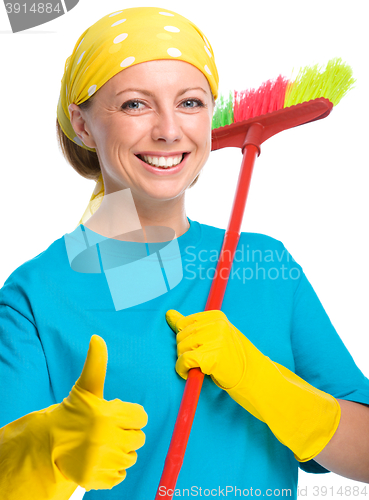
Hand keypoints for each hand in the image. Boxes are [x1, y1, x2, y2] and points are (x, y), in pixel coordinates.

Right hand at [52, 335, 147, 490]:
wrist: (48, 444)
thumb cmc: (74, 412)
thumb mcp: (86, 387)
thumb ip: (96, 364)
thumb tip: (97, 338)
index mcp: (106, 413)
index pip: (142, 417)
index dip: (131, 415)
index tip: (115, 414)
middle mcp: (104, 438)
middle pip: (139, 438)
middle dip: (127, 432)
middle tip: (108, 430)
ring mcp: (100, 460)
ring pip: (130, 457)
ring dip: (121, 451)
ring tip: (103, 445)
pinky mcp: (95, 479)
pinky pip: (120, 476)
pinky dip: (112, 470)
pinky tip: (98, 460)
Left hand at [166, 309, 245, 389]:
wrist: (250, 375)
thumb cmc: (228, 354)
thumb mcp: (212, 334)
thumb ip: (190, 324)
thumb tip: (168, 313)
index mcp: (216, 316)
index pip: (184, 323)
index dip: (184, 338)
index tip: (194, 348)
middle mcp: (216, 325)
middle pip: (181, 335)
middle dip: (183, 350)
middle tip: (195, 360)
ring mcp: (215, 340)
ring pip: (182, 347)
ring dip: (182, 360)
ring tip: (194, 366)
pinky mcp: (211, 357)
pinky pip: (185, 360)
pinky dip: (182, 368)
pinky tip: (188, 373)